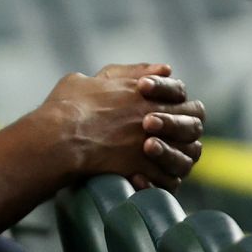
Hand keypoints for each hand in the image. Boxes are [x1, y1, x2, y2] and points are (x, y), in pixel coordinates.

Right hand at [40, 63, 204, 191]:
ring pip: (187, 155)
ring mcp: (151, 143)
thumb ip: (127, 72)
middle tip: (165, 137)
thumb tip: (160, 68)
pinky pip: (168, 180)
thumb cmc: (67, 106)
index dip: (172, 99)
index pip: (179, 91)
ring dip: (176, 158)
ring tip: (159, 162)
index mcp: (143, 92)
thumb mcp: (91, 78)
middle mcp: (155, 116)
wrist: (58, 136)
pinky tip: (147, 179)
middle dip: (183, 129)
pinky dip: (161, 182)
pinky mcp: (144, 168)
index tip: (154, 109)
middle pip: (193, 123)